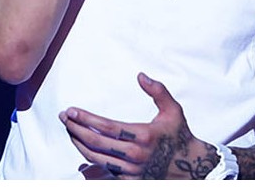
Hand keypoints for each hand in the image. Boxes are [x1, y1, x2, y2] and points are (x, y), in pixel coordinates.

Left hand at [59, 72, 219, 179]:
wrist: (190, 166)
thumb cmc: (179, 135)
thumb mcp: (173, 110)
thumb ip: (158, 91)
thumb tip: (140, 75)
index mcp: (144, 135)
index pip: (107, 127)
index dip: (86, 119)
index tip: (71, 111)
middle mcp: (135, 155)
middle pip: (96, 143)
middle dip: (75, 129)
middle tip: (64, 118)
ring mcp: (131, 171)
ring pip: (96, 158)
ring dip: (79, 143)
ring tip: (70, 130)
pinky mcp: (130, 181)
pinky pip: (103, 172)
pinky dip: (89, 161)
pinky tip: (82, 148)